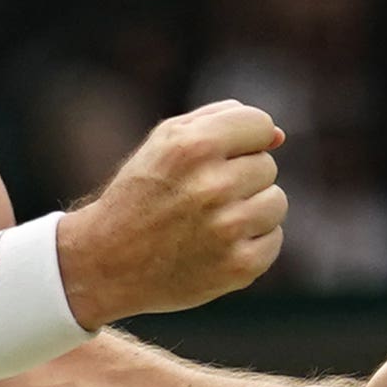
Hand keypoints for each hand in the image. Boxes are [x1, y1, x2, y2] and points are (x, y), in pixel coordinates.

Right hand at [56, 101, 285, 322]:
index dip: (245, 140)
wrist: (107, 262)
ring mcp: (228, 229)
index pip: (261, 125)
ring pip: (276, 202)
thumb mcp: (166, 141)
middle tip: (204, 196)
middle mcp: (212, 186)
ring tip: (214, 220)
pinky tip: (219, 245)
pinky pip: (274, 239)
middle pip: (267, 165)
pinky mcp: (239, 266)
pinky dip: (252, 242)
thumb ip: (220, 120)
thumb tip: (278, 135)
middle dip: (242, 177)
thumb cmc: (141, 193)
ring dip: (252, 209)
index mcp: (193, 146)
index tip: (222, 158)